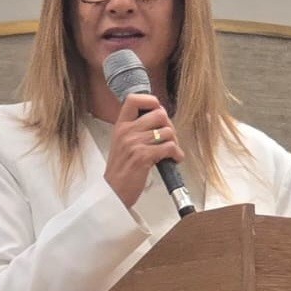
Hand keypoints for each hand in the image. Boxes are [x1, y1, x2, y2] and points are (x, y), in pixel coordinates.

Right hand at [103, 93, 184, 207]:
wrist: (114, 191)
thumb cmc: (121, 169)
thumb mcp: (122, 143)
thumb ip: (136, 128)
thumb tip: (159, 117)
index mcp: (121, 125)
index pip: (134, 99)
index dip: (151, 101)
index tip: (158, 110)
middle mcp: (126, 131)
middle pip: (159, 114)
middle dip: (169, 126)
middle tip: (169, 137)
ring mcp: (134, 143)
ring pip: (167, 131)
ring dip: (174, 142)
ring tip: (171, 152)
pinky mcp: (143, 156)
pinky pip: (169, 147)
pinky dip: (176, 154)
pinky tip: (174, 159)